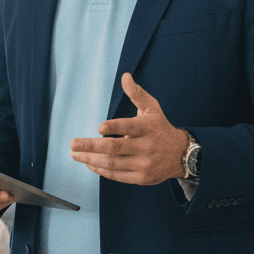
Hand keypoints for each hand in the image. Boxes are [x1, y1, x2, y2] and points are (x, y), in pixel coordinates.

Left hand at [69, 73, 188, 185]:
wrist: (181, 154)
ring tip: (75, 154)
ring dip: (91, 159)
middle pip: (115, 148)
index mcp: (148, 127)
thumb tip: (125, 76)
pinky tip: (89, 163)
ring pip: (113, 163)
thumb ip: (136, 93)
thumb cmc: (160, 128)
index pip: (130, 127)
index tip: (99, 128)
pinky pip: (117, 175)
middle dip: (91, 146)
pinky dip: (101, 169)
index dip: (114, 128)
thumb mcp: (152, 108)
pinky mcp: (141, 178)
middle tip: (72, 144)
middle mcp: (147, 146)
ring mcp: (144, 164)